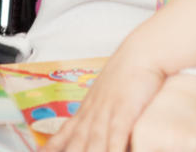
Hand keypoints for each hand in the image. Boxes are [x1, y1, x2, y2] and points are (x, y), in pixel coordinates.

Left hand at [48, 0, 195, 151]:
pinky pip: (115, 136)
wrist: (142, 53)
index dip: (53, 147)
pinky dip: (113, 150)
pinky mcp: (124, 111)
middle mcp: (93, 114)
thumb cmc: (128, 74)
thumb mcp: (109, 96)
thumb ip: (101, 114)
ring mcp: (106, 112)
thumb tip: (100, 133)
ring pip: (93, 144)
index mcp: (87, 110)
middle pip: (76, 143)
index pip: (65, 134)